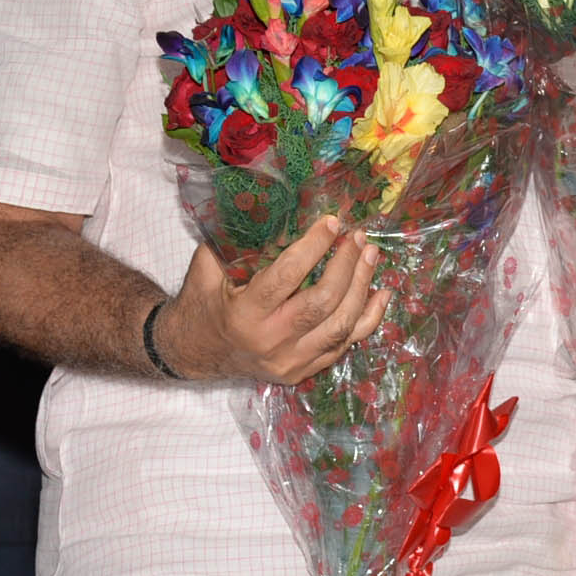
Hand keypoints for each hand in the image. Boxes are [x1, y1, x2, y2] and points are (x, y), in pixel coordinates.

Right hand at [159, 215, 389, 383]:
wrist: (194, 355)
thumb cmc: (201, 306)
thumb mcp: (204, 272)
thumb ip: (228, 243)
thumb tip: (259, 205)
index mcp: (243, 315)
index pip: (287, 276)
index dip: (313, 247)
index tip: (332, 222)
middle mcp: (270, 341)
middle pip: (323, 302)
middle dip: (346, 265)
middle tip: (357, 237)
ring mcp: (290, 360)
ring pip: (341, 325)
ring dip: (362, 287)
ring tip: (371, 255)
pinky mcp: (303, 370)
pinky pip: (345, 344)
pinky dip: (368, 318)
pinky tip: (382, 293)